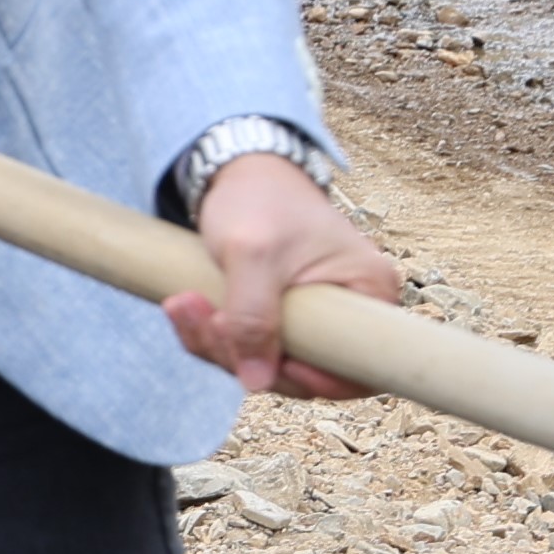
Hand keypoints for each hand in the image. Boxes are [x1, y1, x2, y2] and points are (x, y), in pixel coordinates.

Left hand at [164, 152, 402, 397]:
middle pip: (305, 373)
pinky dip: (214, 335)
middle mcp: (351, 309)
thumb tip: (258, 382)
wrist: (238, 171)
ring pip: (269, 364)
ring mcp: (315, 316)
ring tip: (184, 302)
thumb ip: (254, 316)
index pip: (361, 370)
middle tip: (207, 316)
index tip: (274, 362)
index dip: (317, 382)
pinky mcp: (282, 318)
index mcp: (368, 290)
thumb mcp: (253, 254)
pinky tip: (186, 305)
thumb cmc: (258, 199)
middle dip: (244, 356)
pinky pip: (249, 348)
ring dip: (218, 344)